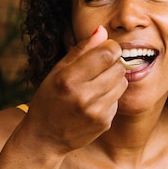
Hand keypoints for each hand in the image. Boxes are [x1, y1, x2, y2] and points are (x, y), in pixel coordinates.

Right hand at [22, 26, 127, 153]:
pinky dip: (110, 97)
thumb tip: (103, 31)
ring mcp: (95, 112)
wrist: (45, 137)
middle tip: (99, 69)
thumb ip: (81, 50)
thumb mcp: (57, 71)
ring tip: (96, 85)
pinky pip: (118, 100)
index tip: (105, 50)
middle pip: (118, 67)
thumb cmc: (49, 99)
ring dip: (114, 80)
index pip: (106, 53)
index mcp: (68, 79)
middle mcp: (83, 96)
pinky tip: (94, 102)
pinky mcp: (104, 123)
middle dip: (113, 63)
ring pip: (122, 83)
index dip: (110, 48)